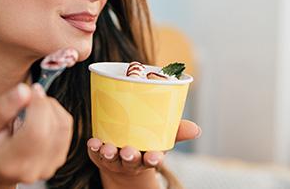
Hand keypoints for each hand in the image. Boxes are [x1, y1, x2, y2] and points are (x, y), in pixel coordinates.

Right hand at [0, 83, 73, 188]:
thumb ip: (1, 108)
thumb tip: (25, 90)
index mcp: (10, 162)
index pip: (37, 132)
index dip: (38, 105)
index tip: (29, 90)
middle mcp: (33, 169)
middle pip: (53, 127)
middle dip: (43, 103)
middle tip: (25, 98)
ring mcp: (49, 166)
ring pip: (63, 124)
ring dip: (50, 107)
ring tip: (30, 108)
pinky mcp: (59, 159)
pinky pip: (66, 128)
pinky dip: (55, 114)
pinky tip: (38, 116)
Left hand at [86, 120, 200, 187]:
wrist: (123, 156)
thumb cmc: (146, 141)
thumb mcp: (162, 136)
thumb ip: (176, 130)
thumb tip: (196, 129)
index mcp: (148, 155)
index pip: (153, 160)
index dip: (154, 159)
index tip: (154, 156)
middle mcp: (131, 159)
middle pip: (131, 160)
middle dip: (130, 157)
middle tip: (130, 151)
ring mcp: (114, 158)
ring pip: (112, 157)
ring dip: (110, 153)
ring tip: (109, 148)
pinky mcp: (99, 154)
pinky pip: (95, 152)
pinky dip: (94, 148)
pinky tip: (93, 142)